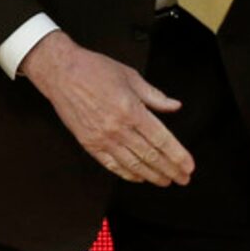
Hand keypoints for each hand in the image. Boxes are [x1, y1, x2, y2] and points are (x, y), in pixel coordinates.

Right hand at [20, 31, 193, 185]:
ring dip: (152, 176)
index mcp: (131, 110)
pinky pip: (111, 165)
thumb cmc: (95, 69)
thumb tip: (175, 106)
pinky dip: (127, 174)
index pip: (161, 139)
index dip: (177, 155)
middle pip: (150, 156)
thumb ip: (155, 96)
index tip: (188, 166)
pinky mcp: (89, 143)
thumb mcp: (131, 76)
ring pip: (133, 165)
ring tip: (165, 181)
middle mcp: (118, 128)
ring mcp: (102, 138)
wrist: (61, 72)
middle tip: (182, 179)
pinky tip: (139, 178)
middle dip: (170, 170)